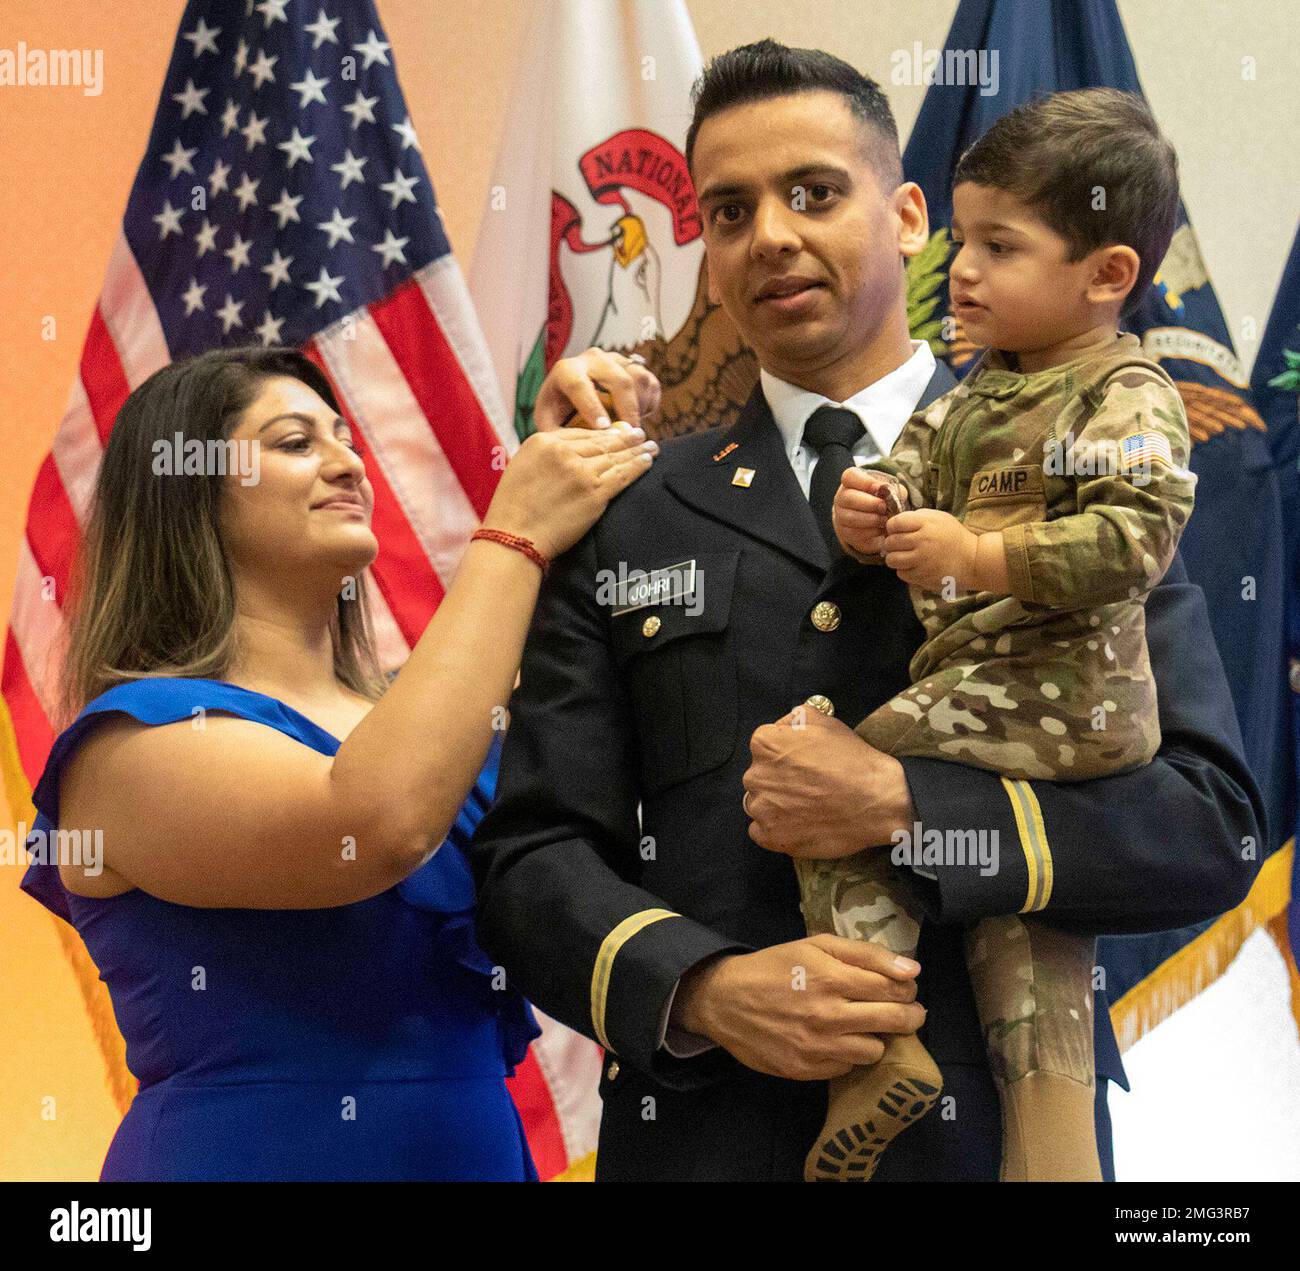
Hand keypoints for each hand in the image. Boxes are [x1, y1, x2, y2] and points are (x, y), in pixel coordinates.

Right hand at [481, 426, 656, 559]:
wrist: (515, 537)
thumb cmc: (513, 507)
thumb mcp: (522, 466)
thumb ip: (547, 455)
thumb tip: (573, 450)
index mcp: (544, 441)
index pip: (581, 434)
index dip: (603, 433)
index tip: (616, 433)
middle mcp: (564, 453)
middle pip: (602, 442)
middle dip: (626, 438)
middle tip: (641, 434)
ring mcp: (582, 473)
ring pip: (616, 457)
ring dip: (637, 451)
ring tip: (651, 446)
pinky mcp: (595, 494)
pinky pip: (623, 476)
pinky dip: (638, 467)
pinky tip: (648, 461)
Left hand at [533, 347, 661, 431]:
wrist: (570, 402)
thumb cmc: (558, 416)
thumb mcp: (550, 425)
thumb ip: (563, 434)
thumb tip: (588, 444)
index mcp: (566, 370)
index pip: (579, 384)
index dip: (593, 408)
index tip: (604, 429)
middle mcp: (592, 359)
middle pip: (619, 379)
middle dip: (627, 410)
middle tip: (628, 436)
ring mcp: (616, 360)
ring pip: (639, 380)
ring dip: (639, 409)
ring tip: (631, 430)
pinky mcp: (634, 367)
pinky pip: (650, 384)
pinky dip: (648, 405)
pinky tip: (635, 419)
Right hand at [671, 937, 924, 1079]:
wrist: (724, 999)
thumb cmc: (774, 966)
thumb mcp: (815, 945)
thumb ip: (866, 954)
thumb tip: (913, 970)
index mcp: (831, 977)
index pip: (893, 988)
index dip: (907, 988)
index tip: (905, 987)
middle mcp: (828, 1015)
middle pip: (894, 1021)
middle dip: (910, 1015)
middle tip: (908, 1011)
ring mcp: (817, 1047)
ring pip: (874, 1050)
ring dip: (875, 1037)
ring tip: (863, 1025)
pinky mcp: (806, 1070)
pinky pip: (847, 1068)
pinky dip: (848, 1054)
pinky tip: (836, 1039)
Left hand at [743, 708, 914, 857]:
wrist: (876, 801)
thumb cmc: (851, 760)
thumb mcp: (823, 721)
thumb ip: (793, 719)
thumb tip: (784, 727)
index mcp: (764, 744)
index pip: (764, 748)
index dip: (786, 756)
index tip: (804, 764)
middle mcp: (755, 775)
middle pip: (761, 777)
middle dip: (779, 781)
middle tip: (809, 786)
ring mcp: (761, 809)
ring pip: (760, 804)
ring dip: (776, 806)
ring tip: (808, 806)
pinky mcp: (769, 836)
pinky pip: (762, 831)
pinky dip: (778, 829)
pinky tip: (802, 823)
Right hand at [833, 467, 908, 561]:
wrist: (872, 517)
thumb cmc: (881, 498)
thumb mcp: (888, 489)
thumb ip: (892, 489)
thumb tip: (891, 493)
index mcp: (851, 481)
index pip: (850, 476)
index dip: (865, 482)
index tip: (879, 488)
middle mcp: (841, 497)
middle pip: (849, 498)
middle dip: (869, 503)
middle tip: (884, 507)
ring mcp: (840, 515)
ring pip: (851, 518)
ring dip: (871, 519)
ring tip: (885, 520)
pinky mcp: (844, 531)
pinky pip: (854, 533)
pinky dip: (870, 532)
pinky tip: (881, 529)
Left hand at [881, 508, 977, 592]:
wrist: (974, 560)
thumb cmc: (955, 537)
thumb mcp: (939, 518)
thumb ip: (918, 517)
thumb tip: (896, 523)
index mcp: (926, 524)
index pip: (895, 523)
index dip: (892, 526)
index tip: (896, 530)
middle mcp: (922, 541)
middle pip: (890, 542)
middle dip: (890, 543)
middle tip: (898, 544)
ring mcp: (922, 560)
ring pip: (892, 560)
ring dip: (895, 558)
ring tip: (904, 556)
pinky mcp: (923, 576)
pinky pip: (902, 573)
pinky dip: (905, 570)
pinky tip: (914, 566)